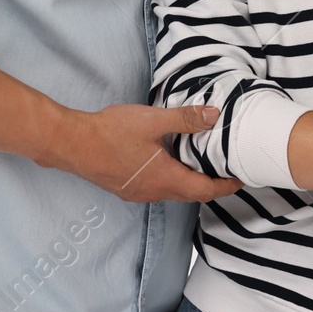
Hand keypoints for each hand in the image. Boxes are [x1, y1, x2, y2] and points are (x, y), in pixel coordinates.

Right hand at [52, 103, 243, 202]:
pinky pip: (156, 189)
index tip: (241, 180)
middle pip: (190, 195)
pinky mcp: (125, 188)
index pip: (205, 190)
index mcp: (165, 179)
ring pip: (172, 192)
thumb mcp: (153, 121)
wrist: (71, 144)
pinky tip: (169, 164)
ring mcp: (137, 193)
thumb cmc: (109, 133)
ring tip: (202, 166)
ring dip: (190, 183)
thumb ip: (185, 119)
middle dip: (211, 186)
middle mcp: (153, 192)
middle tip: (226, 173)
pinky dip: (171, 181)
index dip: (225, 187)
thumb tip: (214, 116)